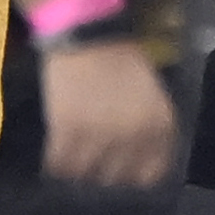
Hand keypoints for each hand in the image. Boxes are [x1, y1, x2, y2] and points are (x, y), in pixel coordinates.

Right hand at [38, 40, 177, 185]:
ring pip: (86, 174)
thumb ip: (148, 131)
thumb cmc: (123, 63)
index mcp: (160, 127)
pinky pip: (60, 162)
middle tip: (91, 166)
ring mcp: (100, 134)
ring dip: (77, 172)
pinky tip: (54, 161)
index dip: (133, 176)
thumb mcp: (152, 98)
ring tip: (71, 164)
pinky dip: (55, 165)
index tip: (119, 171)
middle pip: (117, 177)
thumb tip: (134, 163)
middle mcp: (134, 135)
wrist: (90, 36)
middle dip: (103, 173)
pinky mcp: (68, 129)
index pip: (150, 174)